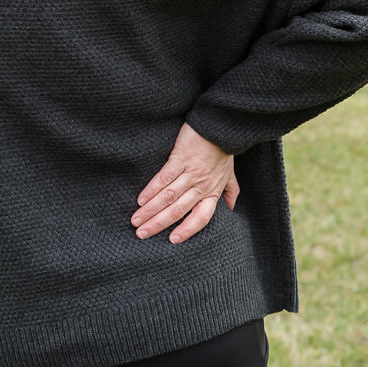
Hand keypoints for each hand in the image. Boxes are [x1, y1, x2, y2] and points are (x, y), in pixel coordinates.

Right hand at [131, 123, 238, 243]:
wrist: (220, 126)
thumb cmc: (223, 149)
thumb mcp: (230, 173)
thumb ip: (230, 191)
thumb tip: (231, 209)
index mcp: (213, 192)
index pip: (201, 218)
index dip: (187, 230)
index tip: (172, 240)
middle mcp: (201, 185)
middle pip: (178, 210)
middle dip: (158, 224)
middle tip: (141, 234)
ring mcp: (190, 172)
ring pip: (168, 197)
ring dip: (150, 210)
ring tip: (136, 220)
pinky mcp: (180, 158)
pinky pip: (164, 178)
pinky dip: (151, 190)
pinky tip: (141, 200)